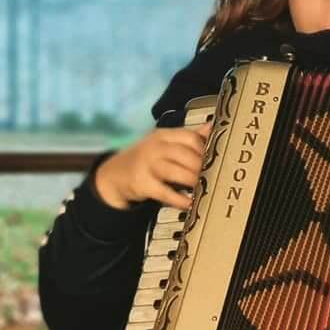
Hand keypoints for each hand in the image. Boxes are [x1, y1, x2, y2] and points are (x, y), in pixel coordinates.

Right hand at [93, 123, 211, 211]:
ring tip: (205, 189)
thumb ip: (189, 137)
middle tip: (214, 178)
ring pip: (176, 172)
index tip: (215, 160)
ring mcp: (146, 165)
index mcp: (163, 135)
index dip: (205, 149)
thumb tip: (214, 126)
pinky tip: (189, 203)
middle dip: (202, 167)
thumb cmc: (147, 158)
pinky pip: (164, 192)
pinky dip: (179, 199)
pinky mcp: (141, 183)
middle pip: (185, 155)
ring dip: (193, 181)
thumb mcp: (164, 143)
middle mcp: (154, 147)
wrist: (114, 174)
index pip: (190, 137)